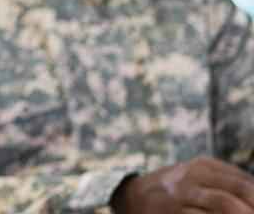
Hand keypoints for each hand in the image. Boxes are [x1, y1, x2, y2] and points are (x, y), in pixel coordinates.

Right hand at [111, 157, 253, 213]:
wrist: (133, 195)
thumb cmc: (177, 187)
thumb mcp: (198, 175)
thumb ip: (227, 181)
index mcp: (203, 166)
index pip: (243, 182)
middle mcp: (190, 178)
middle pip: (232, 197)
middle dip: (250, 210)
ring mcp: (179, 197)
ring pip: (220, 208)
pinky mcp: (170, 213)